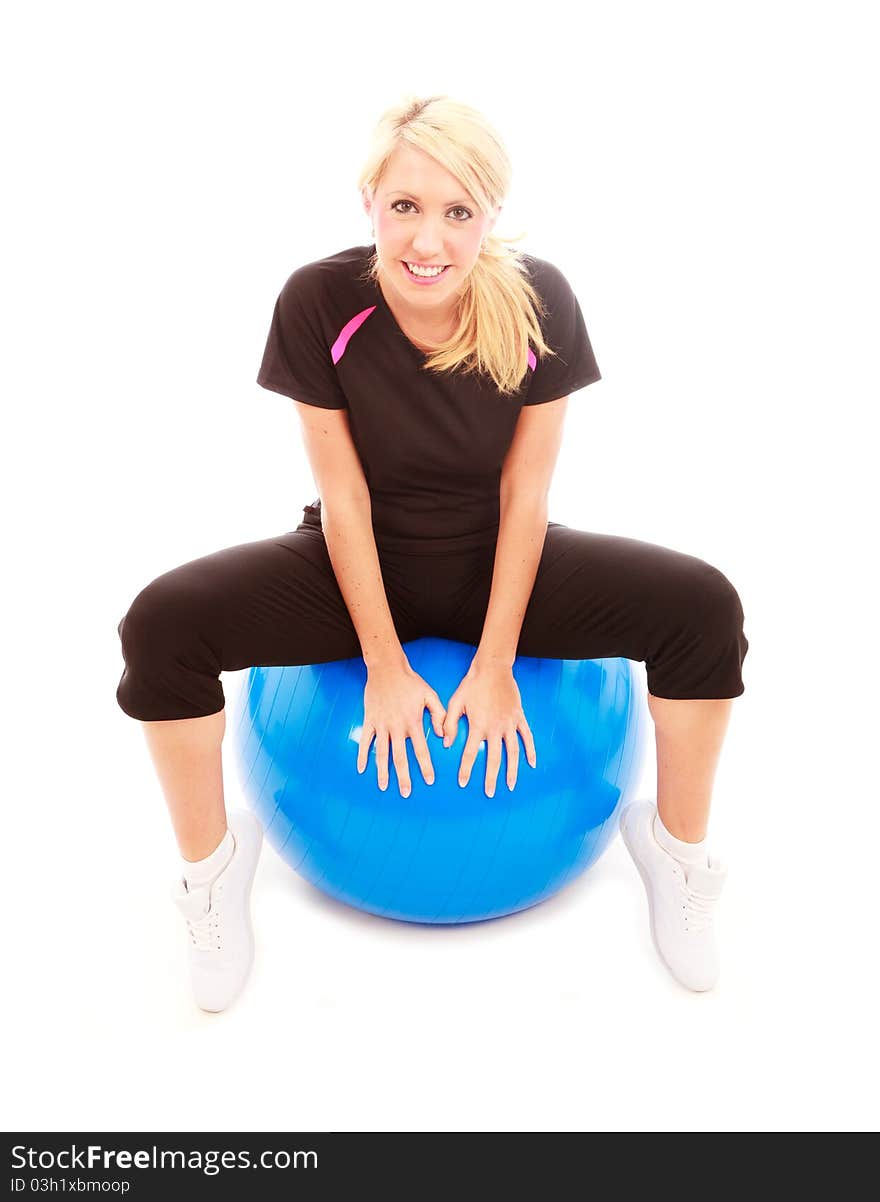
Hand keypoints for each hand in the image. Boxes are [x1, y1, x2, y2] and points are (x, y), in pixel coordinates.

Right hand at [357, 657, 446, 796]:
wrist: (386, 668)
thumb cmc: (410, 682)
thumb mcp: (430, 695)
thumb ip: (438, 715)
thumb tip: (443, 735)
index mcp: (412, 722)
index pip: (421, 750)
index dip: (425, 766)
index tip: (429, 781)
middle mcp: (396, 727)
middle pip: (400, 757)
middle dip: (403, 777)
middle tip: (406, 793)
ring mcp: (381, 725)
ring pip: (382, 753)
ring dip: (383, 771)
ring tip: (384, 787)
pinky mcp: (370, 721)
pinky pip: (365, 741)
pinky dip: (363, 755)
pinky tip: (362, 769)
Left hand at [442, 659, 536, 796]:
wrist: (493, 668)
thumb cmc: (472, 685)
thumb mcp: (455, 702)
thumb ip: (449, 723)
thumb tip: (446, 743)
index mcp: (478, 725)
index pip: (471, 753)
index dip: (466, 769)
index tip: (463, 783)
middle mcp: (495, 728)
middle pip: (495, 758)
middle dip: (492, 778)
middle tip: (490, 793)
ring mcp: (509, 723)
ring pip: (513, 751)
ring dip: (512, 770)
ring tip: (511, 785)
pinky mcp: (519, 717)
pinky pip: (527, 737)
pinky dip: (530, 750)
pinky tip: (532, 764)